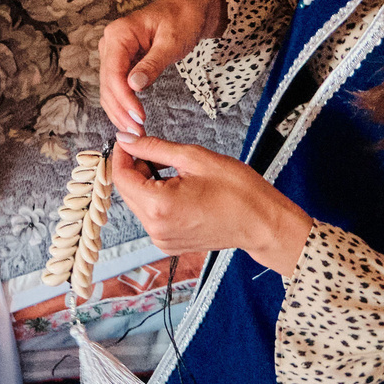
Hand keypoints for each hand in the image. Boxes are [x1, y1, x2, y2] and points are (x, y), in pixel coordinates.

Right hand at [96, 0, 223, 136]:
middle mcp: (110, 42)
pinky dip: (123, 103)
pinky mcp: (121, 61)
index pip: (113, 73)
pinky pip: (116, 86)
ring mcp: (113, 52)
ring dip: (119, 111)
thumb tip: (133, 86)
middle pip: (107, 84)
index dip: (124, 98)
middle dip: (120, 111)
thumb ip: (152, 64)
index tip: (138, 118)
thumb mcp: (171, 42)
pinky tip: (132, 118)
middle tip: (137, 132)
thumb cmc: (182, 19)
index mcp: (118, 34)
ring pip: (108, 89)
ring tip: (136, 131)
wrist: (189, 8)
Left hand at [109, 134, 308, 274]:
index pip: (121, 177)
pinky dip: (156, 200)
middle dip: (134, 168)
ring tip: (172, 172)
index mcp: (160, 206)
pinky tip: (177, 190)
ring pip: (138, 204)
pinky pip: (151, 217)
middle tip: (155, 151)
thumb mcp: (195, 158)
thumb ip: (154, 148)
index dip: (122, 154)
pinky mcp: (169, 244)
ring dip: (146, 184)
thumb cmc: (238, 191)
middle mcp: (156, 228)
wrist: (262, 223)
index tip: (129, 140)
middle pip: (127, 191)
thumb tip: (126, 139)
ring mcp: (162, 240)